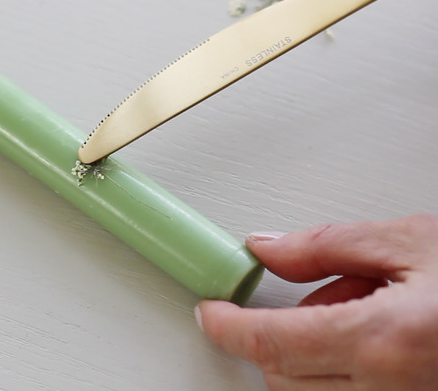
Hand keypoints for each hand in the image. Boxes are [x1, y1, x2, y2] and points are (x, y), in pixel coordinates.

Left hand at [195, 214, 437, 389]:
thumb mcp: (409, 243)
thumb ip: (326, 246)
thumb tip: (267, 249)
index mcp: (384, 338)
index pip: (270, 341)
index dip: (226, 326)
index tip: (208, 311)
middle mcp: (392, 389)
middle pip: (282, 376)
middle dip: (268, 337)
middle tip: (301, 297)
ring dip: (304, 358)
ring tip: (354, 313)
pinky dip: (336, 375)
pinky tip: (366, 341)